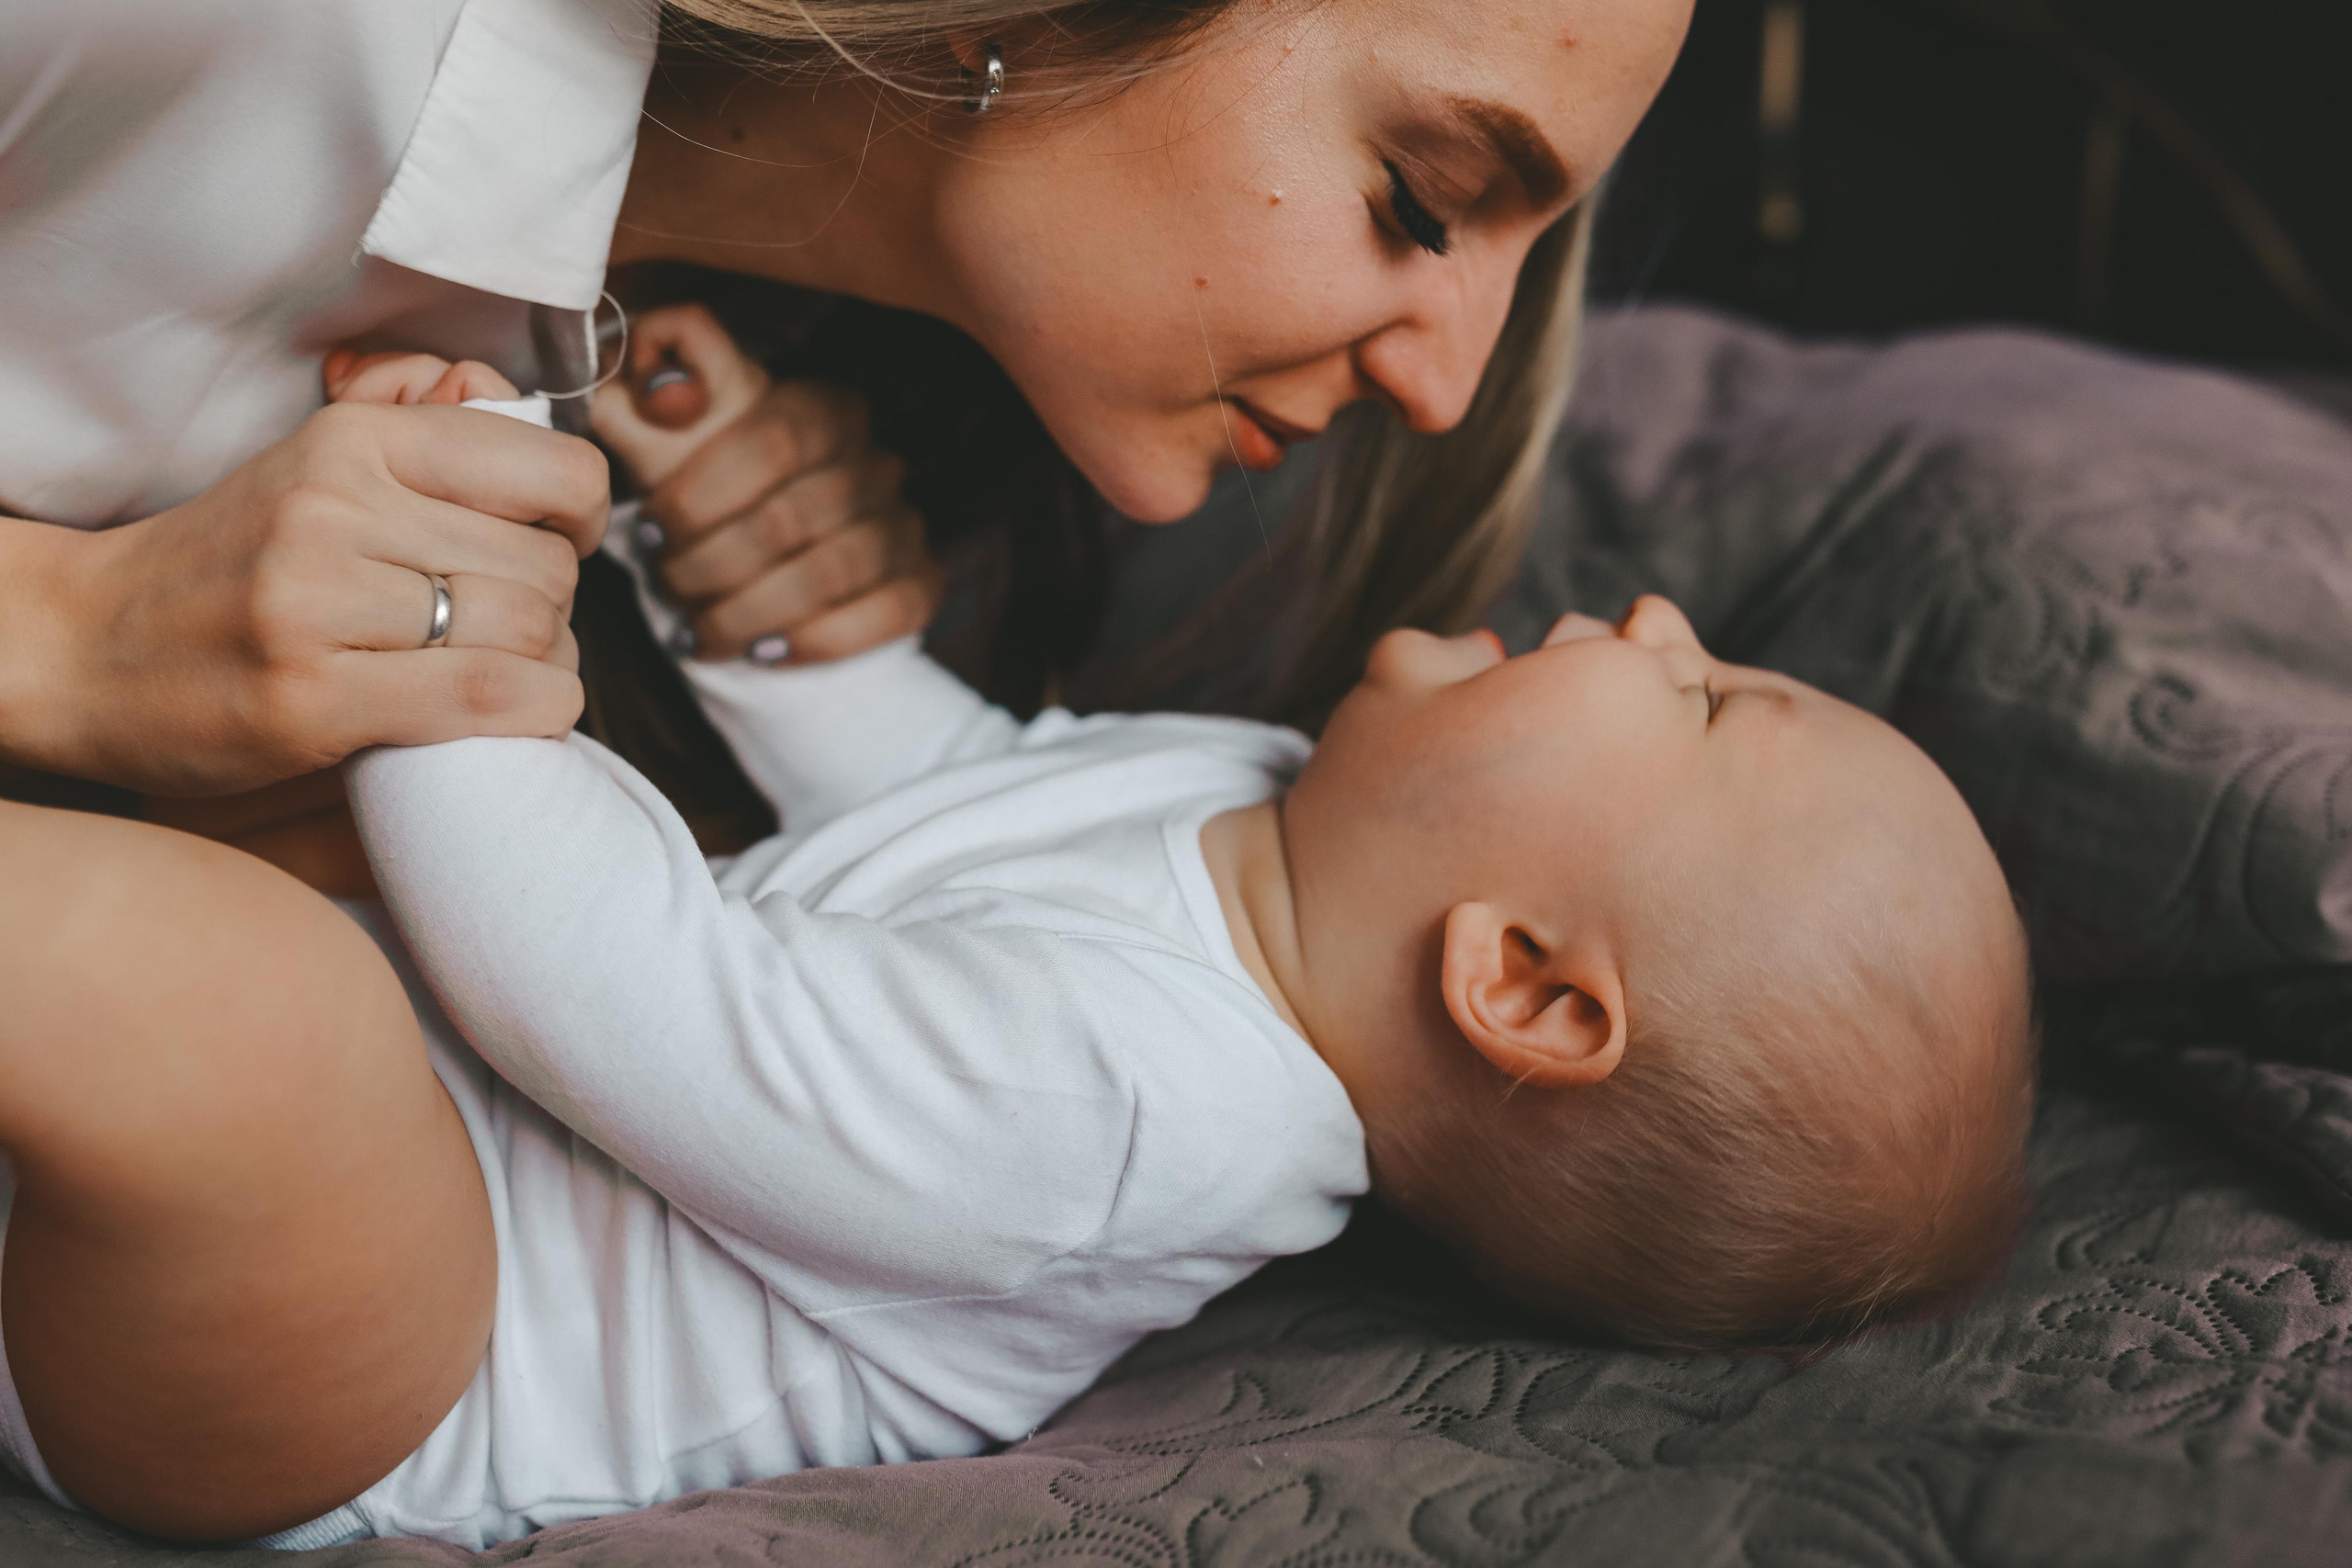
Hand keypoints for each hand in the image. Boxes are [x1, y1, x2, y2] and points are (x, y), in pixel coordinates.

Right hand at [3, 398, 607, 795]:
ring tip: (507, 672)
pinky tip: (520, 714)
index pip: (551, 469)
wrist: (84, 646)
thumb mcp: (320, 468)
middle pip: (546, 566)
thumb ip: (426, 438)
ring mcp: (318, 605)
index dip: (584, 515)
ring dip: (547, 667)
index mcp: (351, 440)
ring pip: (529, 633)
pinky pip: (491, 698)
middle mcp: (335, 510)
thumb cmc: (232, 564)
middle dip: (555, 609)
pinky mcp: (315, 699)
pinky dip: (536, 712)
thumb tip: (532, 423)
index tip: (564, 541)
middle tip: (513, 628)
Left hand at [592, 304, 941, 666]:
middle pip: (793, 516)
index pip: (774, 440)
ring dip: (750, 612)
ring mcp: (904, 524)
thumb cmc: (712, 494)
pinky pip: (882, 617)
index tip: (649, 531)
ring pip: (831, 573)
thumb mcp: (668, 440)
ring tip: (700, 634)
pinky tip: (761, 651)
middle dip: (713, 565)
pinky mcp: (921, 583)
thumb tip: (659, 389)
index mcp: (820, 409)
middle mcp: (874, 461)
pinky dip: (813, 642)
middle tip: (669, 588)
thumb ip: (648, 399)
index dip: (703, 494)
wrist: (767, 560)